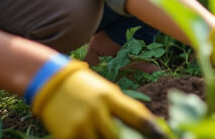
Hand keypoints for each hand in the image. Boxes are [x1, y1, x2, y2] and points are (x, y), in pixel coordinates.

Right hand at [31, 58, 163, 138]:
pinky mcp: (67, 135)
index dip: (152, 129)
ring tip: (110, 135)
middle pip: (120, 136)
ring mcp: (81, 124)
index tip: (164, 137)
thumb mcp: (106, 91)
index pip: (137, 116)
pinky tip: (94, 136)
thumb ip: (123, 108)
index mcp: (110, 96)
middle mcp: (97, 110)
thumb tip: (146, 123)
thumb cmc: (84, 86)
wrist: (50, 82)